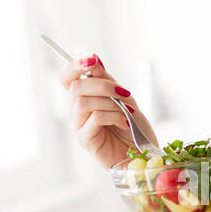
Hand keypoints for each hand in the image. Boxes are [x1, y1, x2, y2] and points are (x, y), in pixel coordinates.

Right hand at [57, 52, 159, 170]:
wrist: (144, 154)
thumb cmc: (134, 127)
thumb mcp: (124, 97)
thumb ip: (107, 80)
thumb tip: (94, 57)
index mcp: (85, 98)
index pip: (67, 78)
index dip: (74, 65)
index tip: (92, 60)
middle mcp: (78, 111)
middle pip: (76, 87)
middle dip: (102, 85)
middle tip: (123, 93)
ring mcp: (79, 126)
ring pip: (83, 102)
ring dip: (109, 103)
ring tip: (127, 111)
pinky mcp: (85, 140)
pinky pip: (94, 118)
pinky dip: (113, 116)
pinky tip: (126, 123)